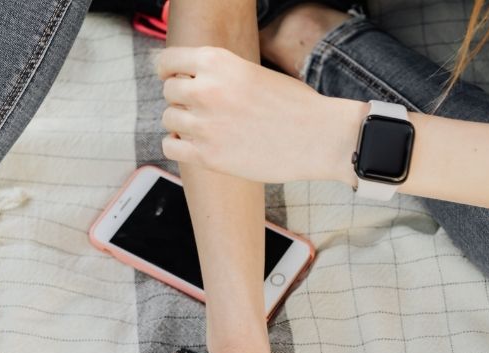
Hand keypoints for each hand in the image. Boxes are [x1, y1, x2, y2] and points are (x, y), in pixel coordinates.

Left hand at [156, 46, 362, 185]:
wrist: (320, 137)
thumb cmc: (295, 105)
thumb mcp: (253, 72)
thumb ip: (220, 75)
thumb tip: (191, 83)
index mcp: (217, 62)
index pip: (168, 61)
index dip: (170, 70)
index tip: (174, 78)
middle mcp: (206, 90)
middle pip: (169, 91)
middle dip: (182, 99)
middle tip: (204, 109)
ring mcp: (205, 124)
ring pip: (169, 118)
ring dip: (183, 122)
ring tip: (207, 128)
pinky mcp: (209, 156)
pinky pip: (170, 146)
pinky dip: (178, 144)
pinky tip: (197, 144)